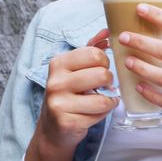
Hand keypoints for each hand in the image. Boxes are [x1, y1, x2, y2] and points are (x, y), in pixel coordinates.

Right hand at [25, 29, 118, 160]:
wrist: (53, 129)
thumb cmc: (68, 94)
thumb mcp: (74, 69)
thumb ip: (91, 48)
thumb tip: (107, 31)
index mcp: (58, 63)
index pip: (95, 54)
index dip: (104, 62)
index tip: (99, 69)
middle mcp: (55, 81)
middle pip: (102, 74)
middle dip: (108, 82)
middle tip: (101, 86)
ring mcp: (59, 103)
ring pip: (103, 98)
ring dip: (108, 100)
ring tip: (100, 100)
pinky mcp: (67, 121)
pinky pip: (100, 114)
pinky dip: (103, 114)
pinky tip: (93, 113)